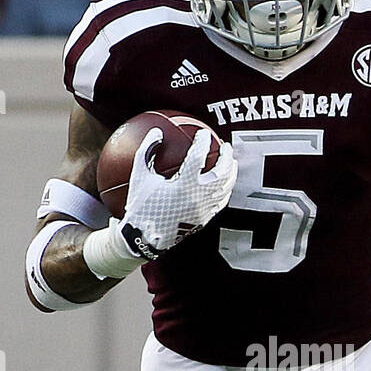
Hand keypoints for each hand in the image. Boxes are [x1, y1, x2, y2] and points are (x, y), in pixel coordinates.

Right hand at [119, 127, 236, 258]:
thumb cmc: (140, 206)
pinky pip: (221, 201)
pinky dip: (226, 188)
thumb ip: (147, 151)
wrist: (145, 238)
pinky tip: (224, 183)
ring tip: (231, 162)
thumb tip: (157, 131)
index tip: (203, 134)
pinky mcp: (205, 219)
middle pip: (221, 172)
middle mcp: (197, 197)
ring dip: (231, 172)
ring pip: (226, 187)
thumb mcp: (139, 177)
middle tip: (226, 145)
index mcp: (182, 185)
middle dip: (226, 156)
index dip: (202, 142)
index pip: (198, 157)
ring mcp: (204, 209)